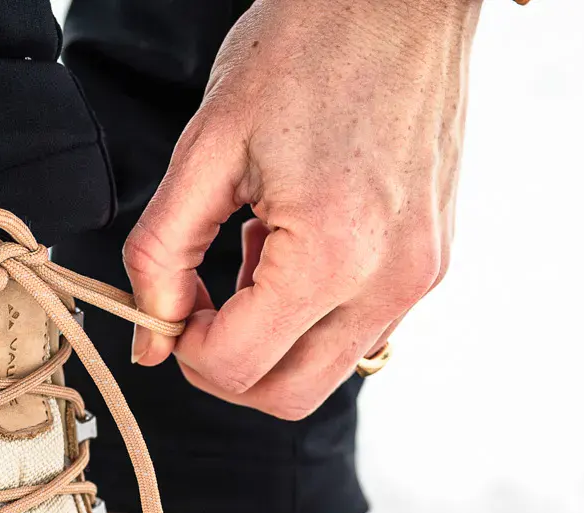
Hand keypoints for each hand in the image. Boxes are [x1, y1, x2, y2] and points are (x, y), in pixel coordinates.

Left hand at [123, 0, 481, 419]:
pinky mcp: (434, 263)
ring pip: (330, 371)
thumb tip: (150, 338)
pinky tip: (299, 240)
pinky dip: (317, 311)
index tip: (172, 301)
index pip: (237, 367)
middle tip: (199, 306)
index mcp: (331, 253)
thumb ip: (163, 251)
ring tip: (257, 249)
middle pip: (289, 396)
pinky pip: (365, 328)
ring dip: (275, 338)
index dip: (184, 348)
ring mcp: (421, 276)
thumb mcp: (207, 145)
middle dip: (228, 367)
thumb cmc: (307, 45)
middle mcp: (391, 280)